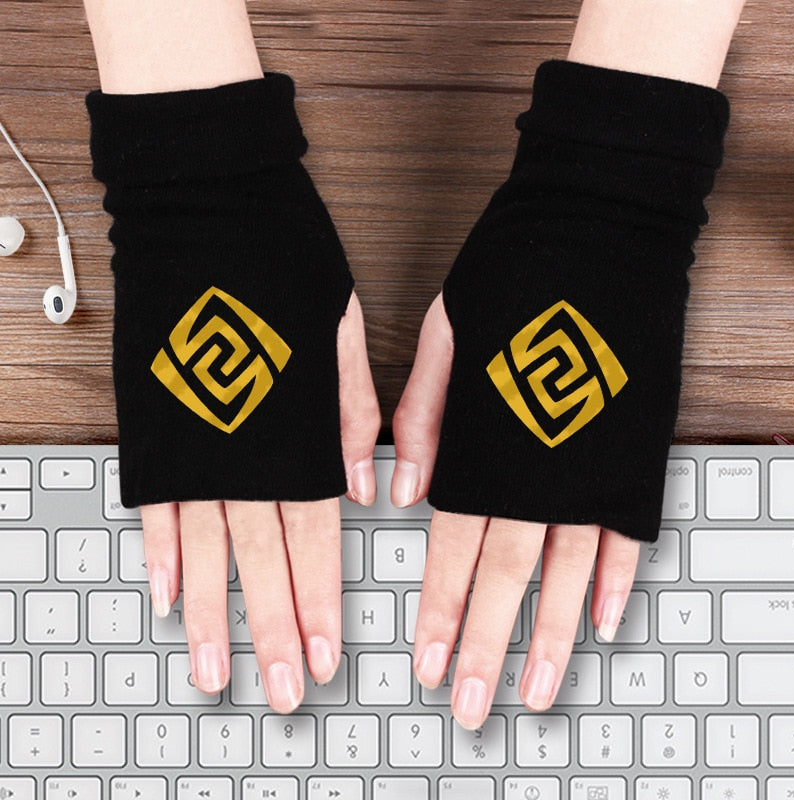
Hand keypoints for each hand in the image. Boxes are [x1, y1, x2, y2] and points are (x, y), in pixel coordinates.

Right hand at [140, 292, 379, 711]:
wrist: (209, 207)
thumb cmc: (285, 260)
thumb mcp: (342, 332)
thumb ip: (352, 415)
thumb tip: (368, 485)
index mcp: (298, 429)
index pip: (316, 538)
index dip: (320, 602)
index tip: (325, 655)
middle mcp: (245, 447)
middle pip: (261, 559)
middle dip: (273, 631)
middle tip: (279, 690)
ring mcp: (195, 439)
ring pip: (203, 547)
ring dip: (210, 616)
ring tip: (214, 670)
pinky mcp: (155, 423)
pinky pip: (156, 503)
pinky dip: (159, 552)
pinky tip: (165, 594)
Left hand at [392, 292, 639, 728]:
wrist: (600, 226)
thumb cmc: (512, 273)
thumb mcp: (445, 336)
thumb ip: (423, 421)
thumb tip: (402, 492)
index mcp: (483, 442)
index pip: (451, 549)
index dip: (439, 613)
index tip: (428, 665)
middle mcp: (537, 466)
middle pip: (506, 577)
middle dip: (486, 647)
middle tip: (474, 707)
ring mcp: (591, 461)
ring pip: (568, 570)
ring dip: (550, 636)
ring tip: (536, 690)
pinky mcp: (633, 447)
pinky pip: (626, 529)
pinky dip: (615, 578)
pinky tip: (600, 619)